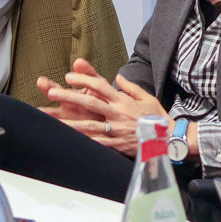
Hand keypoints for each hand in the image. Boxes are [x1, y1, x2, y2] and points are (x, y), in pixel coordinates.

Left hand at [38, 58, 168, 155]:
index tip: (69, 77)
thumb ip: (130, 87)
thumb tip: (118, 76)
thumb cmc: (158, 118)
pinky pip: (98, 143)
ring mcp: (116, 130)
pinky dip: (85, 142)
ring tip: (54, 122)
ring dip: (71, 123)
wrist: (169, 138)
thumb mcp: (146, 97)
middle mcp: (117, 113)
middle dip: (69, 97)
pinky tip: (71, 142)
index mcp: (123, 101)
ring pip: (90, 125)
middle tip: (52, 92)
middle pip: (89, 103)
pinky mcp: (117, 144)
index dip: (83, 80)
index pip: (100, 86)